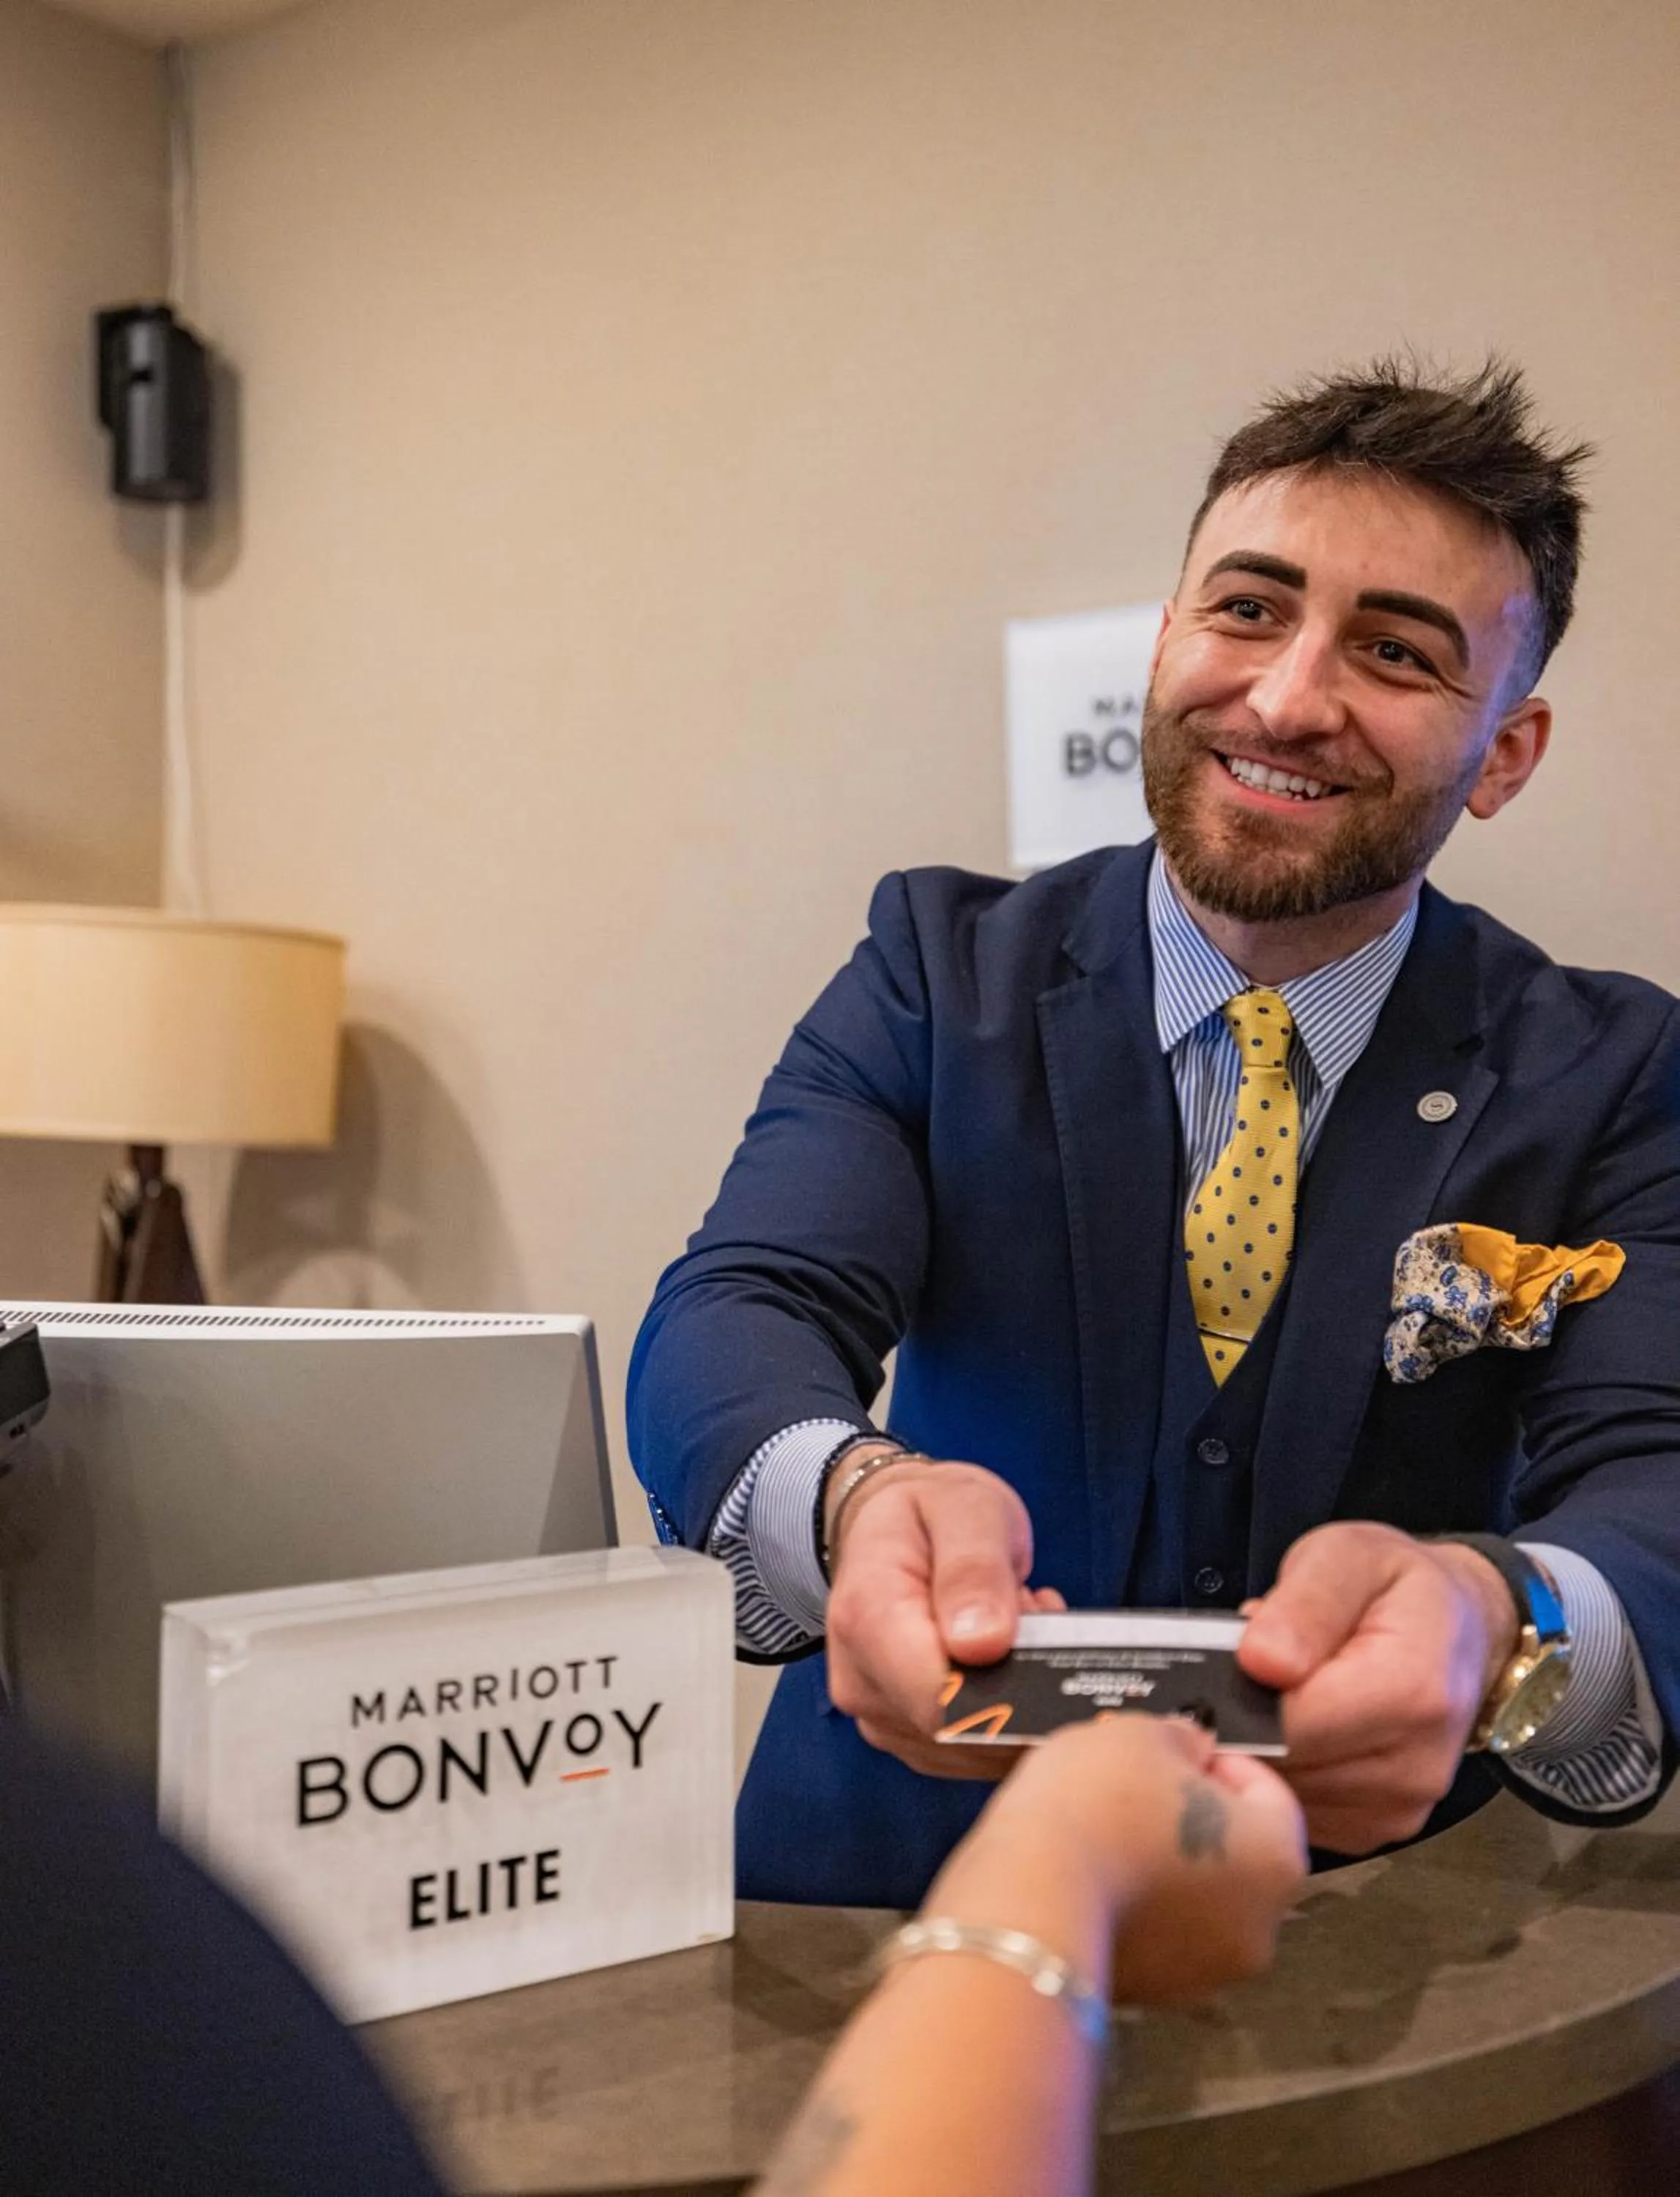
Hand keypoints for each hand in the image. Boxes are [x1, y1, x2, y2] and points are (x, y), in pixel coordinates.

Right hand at [824, 1450, 1062, 1778]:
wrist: (894, 1524)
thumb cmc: (932, 1511)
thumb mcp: (965, 1509)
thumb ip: (974, 1569)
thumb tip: (983, 1644)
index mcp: (867, 1618)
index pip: (942, 1698)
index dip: (1012, 1687)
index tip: (1044, 1631)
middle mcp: (862, 1684)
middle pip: (964, 1730)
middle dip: (1022, 1684)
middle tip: (1034, 1610)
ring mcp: (882, 1719)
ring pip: (978, 1748)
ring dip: (1020, 1695)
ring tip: (1017, 1622)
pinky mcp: (907, 1738)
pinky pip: (975, 1750)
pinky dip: (1009, 1709)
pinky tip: (1009, 1655)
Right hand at [949, 1716, 1306, 2004]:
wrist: (1028, 1901)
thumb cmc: (1098, 1806)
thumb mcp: (1142, 1734)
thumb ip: (1183, 1739)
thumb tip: (1191, 1750)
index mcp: (1278, 1861)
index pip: (1270, 1797)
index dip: (1224, 1762)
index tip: (1180, 1748)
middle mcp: (1259, 1930)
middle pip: (1236, 1856)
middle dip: (1194, 1818)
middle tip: (1138, 1784)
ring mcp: (1204, 1975)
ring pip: (1194, 1901)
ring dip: (1162, 1865)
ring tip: (1104, 1828)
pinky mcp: (1149, 1998)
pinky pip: (1152, 1936)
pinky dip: (1132, 1905)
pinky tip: (1089, 1872)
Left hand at [1238, 1522, 1517, 1854]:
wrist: (1460, 1629)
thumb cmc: (1397, 1586)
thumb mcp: (1349, 1556)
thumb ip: (1305, 1603)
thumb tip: (1260, 1661)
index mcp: (1410, 1691)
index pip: (1290, 1725)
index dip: (1236, 1698)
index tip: (1219, 1667)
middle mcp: (1414, 1766)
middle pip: (1283, 1768)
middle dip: (1244, 1722)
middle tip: (1245, 1672)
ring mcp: (1399, 1808)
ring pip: (1284, 1797)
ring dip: (1261, 1751)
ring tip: (1277, 1695)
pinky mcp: (1379, 1828)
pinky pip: (1301, 1814)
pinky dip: (1285, 1776)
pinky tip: (1295, 1729)